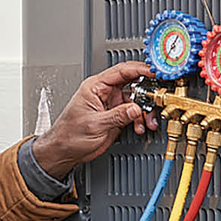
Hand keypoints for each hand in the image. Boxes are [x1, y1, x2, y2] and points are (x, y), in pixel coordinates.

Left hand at [34, 63, 159, 178]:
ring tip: (147, 121)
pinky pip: (133, 113)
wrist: (63, 152)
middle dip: (146, 92)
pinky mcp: (115, 115)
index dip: (140, 69)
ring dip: (145, 110)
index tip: (154, 71)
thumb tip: (135, 109)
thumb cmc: (69, 135)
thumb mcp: (94, 125)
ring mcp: (111, 104)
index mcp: (95, 86)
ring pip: (136, 100)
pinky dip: (140, 119)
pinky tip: (139, 126)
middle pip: (132, 83)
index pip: (121, 71)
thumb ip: (117, 116)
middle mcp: (104, 92)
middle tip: (157, 99)